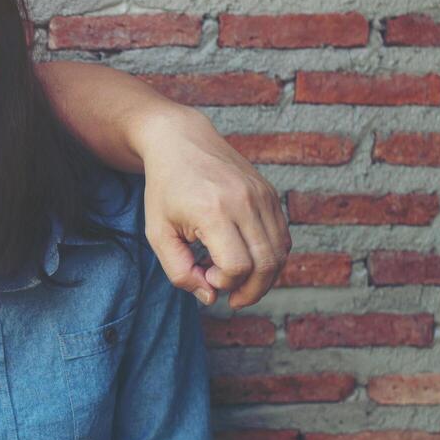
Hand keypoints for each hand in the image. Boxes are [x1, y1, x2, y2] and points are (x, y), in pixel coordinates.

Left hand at [137, 108, 290, 308]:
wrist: (180, 141)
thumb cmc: (165, 189)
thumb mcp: (158, 233)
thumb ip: (178, 271)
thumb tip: (210, 297)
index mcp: (214, 211)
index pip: (236, 266)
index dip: (223, 283)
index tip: (203, 274)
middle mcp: (245, 202)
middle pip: (266, 264)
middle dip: (251, 291)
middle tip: (232, 298)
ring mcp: (262, 195)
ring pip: (280, 253)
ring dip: (263, 277)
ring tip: (238, 280)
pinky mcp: (270, 193)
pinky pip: (282, 236)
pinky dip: (270, 256)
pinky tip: (247, 258)